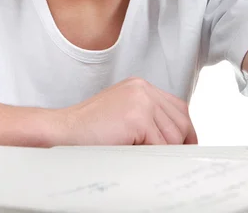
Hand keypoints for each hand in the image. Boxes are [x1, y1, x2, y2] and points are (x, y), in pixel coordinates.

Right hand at [53, 77, 197, 145]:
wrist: (62, 132)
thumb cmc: (88, 130)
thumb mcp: (123, 115)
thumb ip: (147, 117)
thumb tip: (175, 139)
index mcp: (141, 87)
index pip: (178, 108)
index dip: (184, 131)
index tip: (184, 148)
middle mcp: (143, 89)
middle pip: (181, 121)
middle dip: (177, 144)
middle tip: (165, 159)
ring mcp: (141, 100)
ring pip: (173, 136)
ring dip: (161, 151)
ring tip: (140, 155)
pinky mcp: (137, 116)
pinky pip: (160, 146)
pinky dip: (152, 157)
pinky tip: (134, 156)